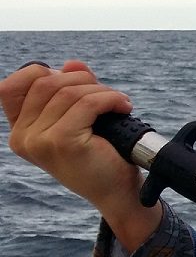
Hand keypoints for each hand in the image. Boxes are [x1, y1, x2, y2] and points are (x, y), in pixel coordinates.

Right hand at [1, 59, 161, 249]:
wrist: (118, 192)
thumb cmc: (100, 155)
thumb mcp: (80, 119)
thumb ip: (72, 90)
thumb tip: (72, 64)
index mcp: (20, 131)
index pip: (11, 87)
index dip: (42, 73)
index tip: (73, 82)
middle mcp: (22, 137)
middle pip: (45, 82)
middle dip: (82, 80)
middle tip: (106, 94)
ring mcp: (39, 141)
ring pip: (69, 91)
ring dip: (101, 91)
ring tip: (119, 104)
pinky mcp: (63, 142)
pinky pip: (88, 103)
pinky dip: (111, 99)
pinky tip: (123, 108)